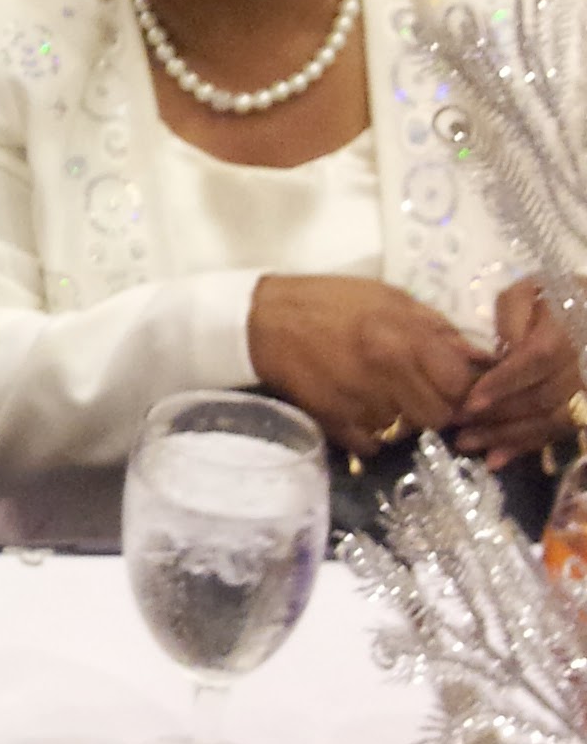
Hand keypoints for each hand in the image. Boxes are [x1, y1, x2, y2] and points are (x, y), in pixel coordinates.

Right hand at [244, 275, 486, 455]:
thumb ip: (437, 328)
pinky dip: (373, 434)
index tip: (454, 381)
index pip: (461, 383)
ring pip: (406, 430)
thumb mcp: (390, 298)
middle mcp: (388, 375)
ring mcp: (361, 403)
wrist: (265, 320)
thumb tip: (478, 357)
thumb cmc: (331, 302)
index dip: (464, 386)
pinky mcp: (336, 422)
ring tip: (388, 396)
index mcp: (405, 339)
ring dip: (403, 418)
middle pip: (439, 416)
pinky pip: (372, 444)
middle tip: (424, 393)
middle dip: (438, 407)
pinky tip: (364, 412)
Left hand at [449, 278, 581, 468]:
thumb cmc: (544, 302)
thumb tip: (503, 348)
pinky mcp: (577, 410)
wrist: (580, 314)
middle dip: (496, 415)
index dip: (503, 382)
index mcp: (563, 333)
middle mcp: (577, 366)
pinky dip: (523, 447)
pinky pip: (554, 433)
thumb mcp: (525, 292)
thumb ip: (513, 311)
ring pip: (546, 421)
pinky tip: (495, 460)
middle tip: (457, 426)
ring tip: (466, 444)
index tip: (471, 401)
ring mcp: (581, 391)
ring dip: (505, 437)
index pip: (535, 360)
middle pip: (539, 397)